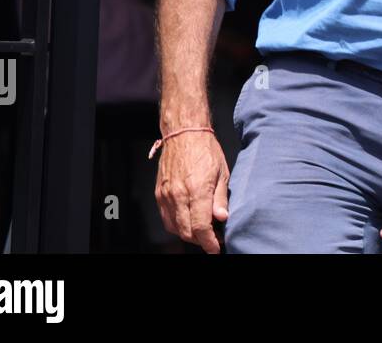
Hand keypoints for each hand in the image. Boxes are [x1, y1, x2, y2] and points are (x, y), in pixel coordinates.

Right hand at [154, 129, 229, 253]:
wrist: (184, 133)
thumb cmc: (205, 149)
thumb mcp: (223, 172)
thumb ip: (221, 198)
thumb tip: (222, 218)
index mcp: (197, 190)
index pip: (201, 227)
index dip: (209, 242)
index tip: (216, 248)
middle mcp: (179, 195)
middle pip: (187, 232)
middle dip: (200, 240)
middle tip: (212, 239)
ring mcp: (166, 195)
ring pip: (175, 228)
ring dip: (188, 234)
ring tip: (202, 230)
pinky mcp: (159, 193)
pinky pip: (166, 218)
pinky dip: (176, 225)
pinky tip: (188, 221)